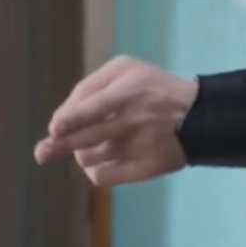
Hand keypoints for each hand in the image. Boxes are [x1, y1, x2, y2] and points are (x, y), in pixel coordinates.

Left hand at [33, 55, 197, 186]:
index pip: (93, 108)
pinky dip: (95, 170)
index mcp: (132, 90)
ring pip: (89, 158)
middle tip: (43, 152)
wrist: (202, 115)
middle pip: (85, 139)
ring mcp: (141, 147)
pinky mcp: (147, 169)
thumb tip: (61, 119)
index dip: (69, 120)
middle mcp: (136, 120)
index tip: (54, 129)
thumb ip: (91, 86)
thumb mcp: (128, 70)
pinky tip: (102, 161)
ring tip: (89, 145)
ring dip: (81, 153)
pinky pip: (104, 176)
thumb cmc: (155, 88)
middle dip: (58, 146)